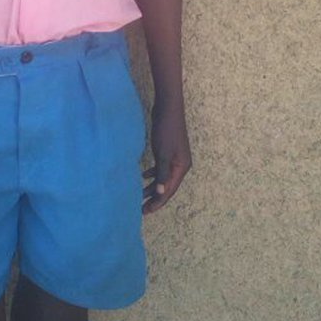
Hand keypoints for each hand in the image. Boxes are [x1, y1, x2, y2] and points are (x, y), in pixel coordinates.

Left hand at [142, 99, 191, 213]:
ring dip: (151, 186)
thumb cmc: (166, 130)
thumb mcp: (163, 154)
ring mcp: (174, 158)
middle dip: (154, 197)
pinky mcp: (167, 151)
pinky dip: (152, 173)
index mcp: (181, 168)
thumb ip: (161, 174)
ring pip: (162, 177)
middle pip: (166, 186)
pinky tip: (143, 176)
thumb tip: (160, 192)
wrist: (168, 109)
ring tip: (139, 195)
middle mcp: (180, 165)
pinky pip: (160, 167)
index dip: (158, 202)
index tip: (146, 211)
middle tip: (141, 209)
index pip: (169, 190)